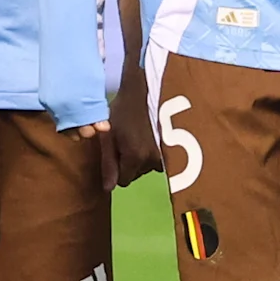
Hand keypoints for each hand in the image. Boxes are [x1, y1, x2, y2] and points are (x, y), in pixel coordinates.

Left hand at [104, 66, 159, 188]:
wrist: (144, 90)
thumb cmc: (122, 111)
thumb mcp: (108, 137)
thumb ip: (108, 164)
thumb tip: (108, 190)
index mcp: (135, 159)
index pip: (123, 182)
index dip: (116, 169)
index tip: (115, 152)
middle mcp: (152, 161)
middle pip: (136, 175)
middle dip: (128, 164)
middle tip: (124, 142)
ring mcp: (164, 155)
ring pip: (146, 168)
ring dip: (140, 159)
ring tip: (136, 138)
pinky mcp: (171, 148)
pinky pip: (158, 160)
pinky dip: (152, 153)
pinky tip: (148, 139)